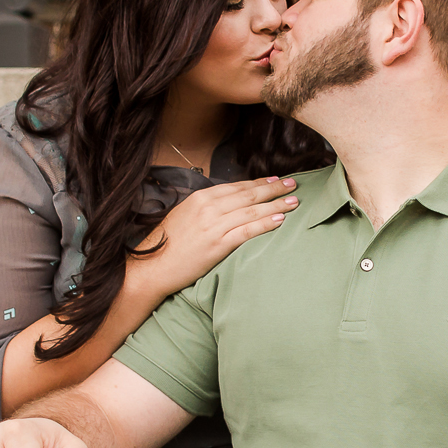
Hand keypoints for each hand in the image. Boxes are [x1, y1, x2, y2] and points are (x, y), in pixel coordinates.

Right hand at [133, 176, 298, 299]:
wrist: (153, 267)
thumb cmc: (167, 244)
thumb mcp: (184, 216)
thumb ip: (205, 208)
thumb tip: (227, 204)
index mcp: (200, 198)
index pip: (236, 187)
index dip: (258, 182)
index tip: (275, 179)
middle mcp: (208, 208)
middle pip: (248, 195)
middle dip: (274, 189)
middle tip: (293, 185)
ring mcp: (213, 226)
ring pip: (252, 211)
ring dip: (276, 204)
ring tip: (294, 202)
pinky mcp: (218, 244)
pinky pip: (247, 231)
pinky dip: (265, 224)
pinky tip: (280, 220)